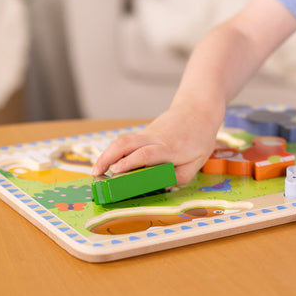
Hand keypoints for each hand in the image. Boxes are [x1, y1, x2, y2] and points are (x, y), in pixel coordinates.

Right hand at [91, 106, 219, 184]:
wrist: (197, 110)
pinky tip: (108, 163)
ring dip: (107, 154)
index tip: (116, 171)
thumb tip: (160, 186)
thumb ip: (180, 176)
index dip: (130, 162)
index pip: (146, 153)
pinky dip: (114, 152)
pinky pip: (127, 142)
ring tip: (96, 170)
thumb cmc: (199, 138)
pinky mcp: (144, 134)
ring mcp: (148, 134)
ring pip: (123, 140)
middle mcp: (155, 139)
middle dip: (108, 157)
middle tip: (96, 174)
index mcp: (170, 147)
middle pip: (127, 143)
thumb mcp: (197, 162)